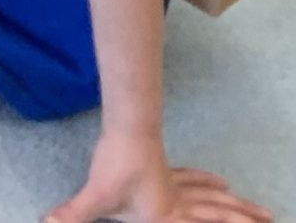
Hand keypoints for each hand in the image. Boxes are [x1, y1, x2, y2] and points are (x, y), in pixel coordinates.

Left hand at [45, 132, 273, 222]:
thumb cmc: (116, 167)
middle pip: (217, 216)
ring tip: (258, 210)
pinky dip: (209, 183)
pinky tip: (221, 182)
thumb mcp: (97, 198)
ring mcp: (176, 186)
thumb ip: (74, 214)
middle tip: (270, 219)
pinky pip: (195, 180)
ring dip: (234, 206)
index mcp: (167, 218)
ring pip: (213, 199)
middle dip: (242, 221)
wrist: (126, 130)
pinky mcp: (167, 169)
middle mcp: (178, 205)